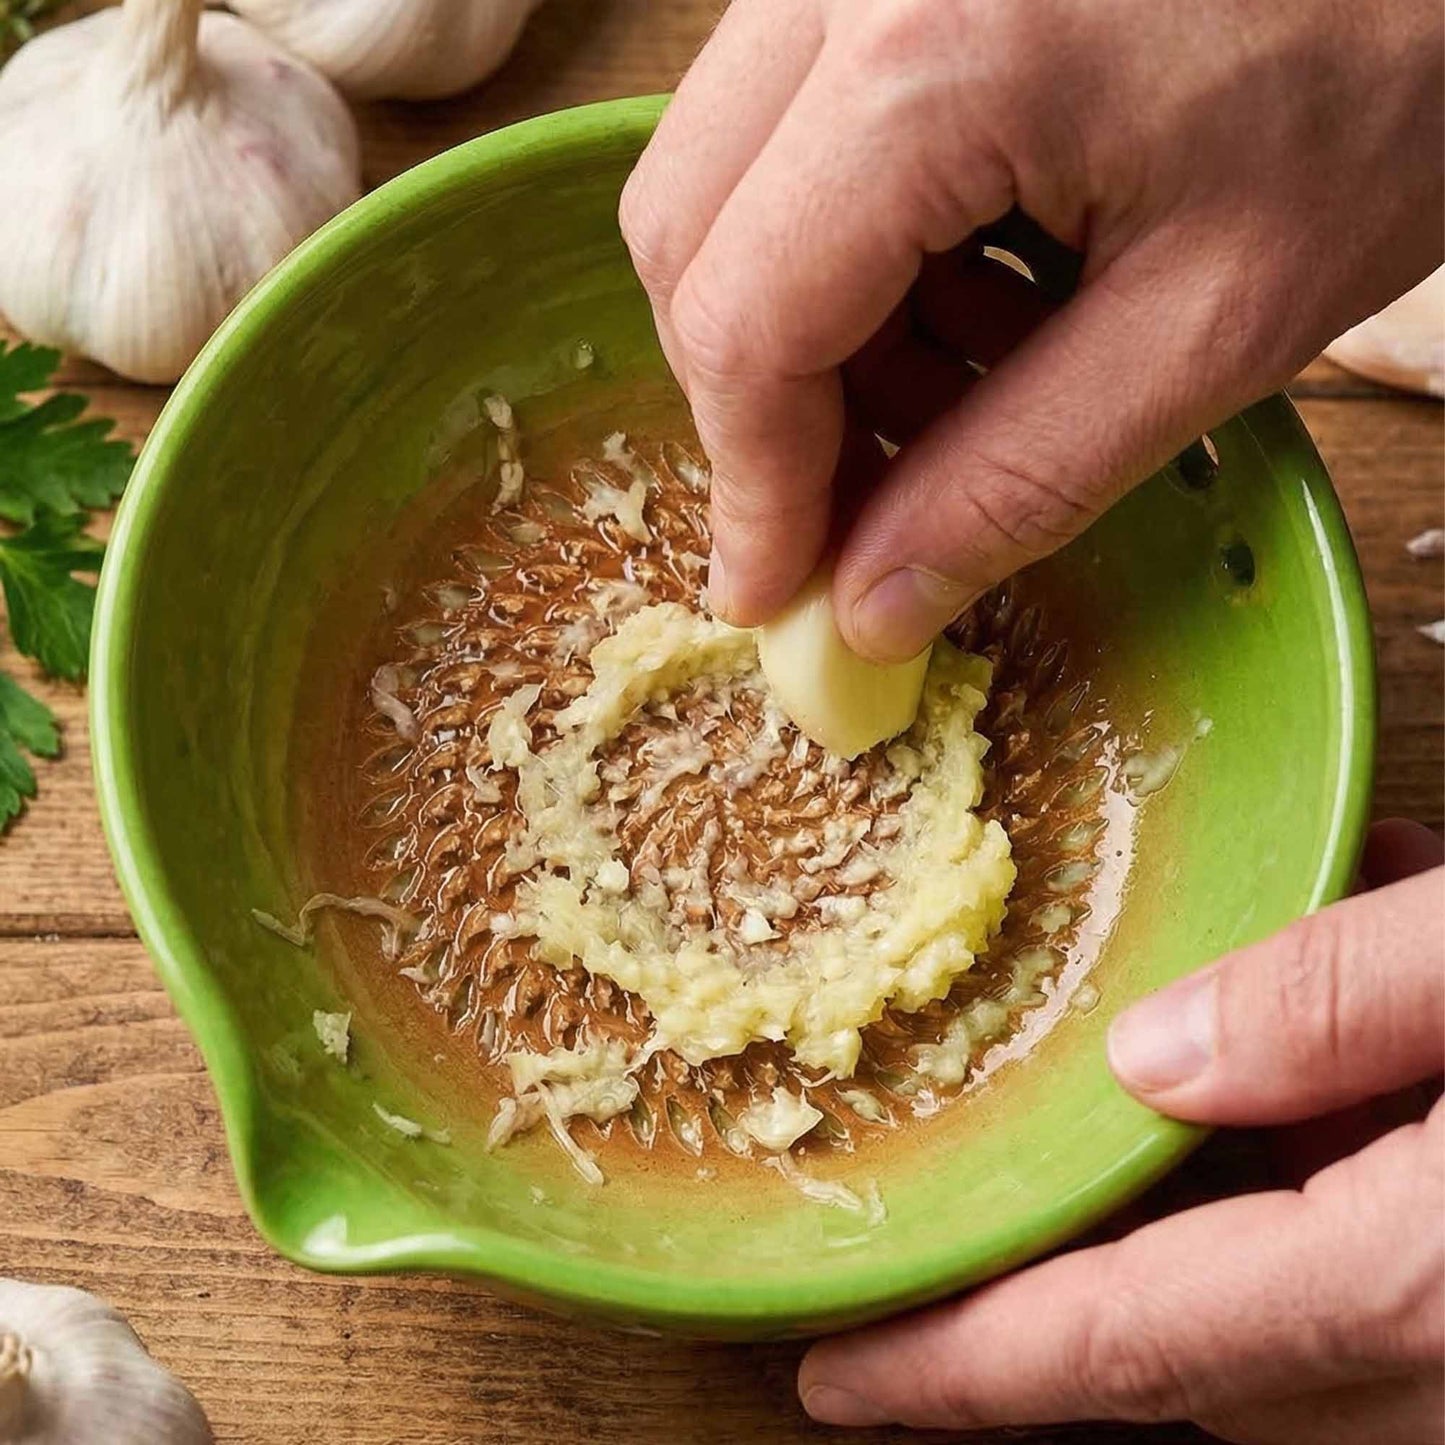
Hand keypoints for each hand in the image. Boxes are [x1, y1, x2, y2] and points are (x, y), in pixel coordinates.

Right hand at [621, 0, 1443, 659]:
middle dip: (765, 406)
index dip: (751, 489)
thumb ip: (1020, 478)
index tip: (777, 593)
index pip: (746, 324)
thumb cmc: (1398, 56)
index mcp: (929, 60)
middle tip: (865, 504)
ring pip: (724, 179)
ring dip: (806, 323)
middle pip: (691, 239)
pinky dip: (845, 239)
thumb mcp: (1217, 319)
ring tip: (965, 379)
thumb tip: (873, 602)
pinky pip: (789, 120)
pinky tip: (969, 283)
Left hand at [797, 820, 1444, 1442]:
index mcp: (1411, 1281)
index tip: (833, 1376)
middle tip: (981, 1190)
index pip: (1118, 1342)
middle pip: (1186, 1343)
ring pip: (1279, 1311)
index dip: (958, 1365)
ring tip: (1184, 1049)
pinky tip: (1343, 1043)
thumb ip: (1333, 1000)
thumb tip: (1152, 1049)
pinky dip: (1323, 1170)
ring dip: (1213, 1193)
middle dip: (1070, 1274)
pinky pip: (1375, 1270)